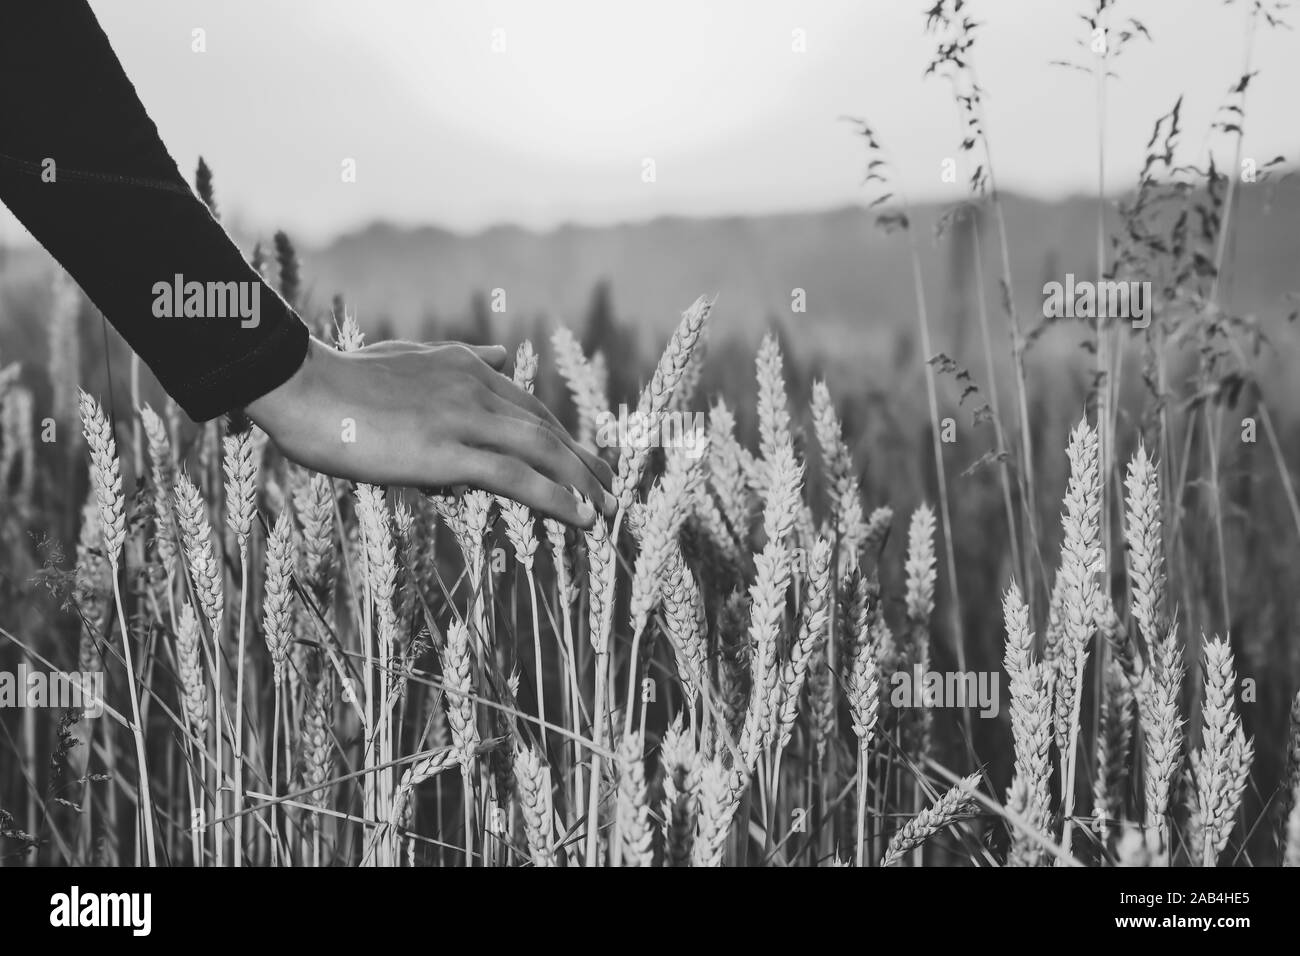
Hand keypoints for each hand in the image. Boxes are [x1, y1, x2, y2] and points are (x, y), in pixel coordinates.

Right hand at [246, 337, 614, 527]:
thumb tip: (499, 354)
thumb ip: (455, 357)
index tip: (582, 454)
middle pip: (545, 427)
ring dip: (585, 482)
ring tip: (610, 508)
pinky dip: (560, 499)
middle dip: (583, 458)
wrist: (300, 385)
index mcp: (464, 365)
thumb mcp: (406, 355)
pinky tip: (584, 518)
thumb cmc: (338, 378)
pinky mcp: (449, 452)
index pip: (526, 404)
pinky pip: (519, 478)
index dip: (559, 433)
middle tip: (611, 483)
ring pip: (543, 451)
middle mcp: (475, 387)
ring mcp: (464, 419)